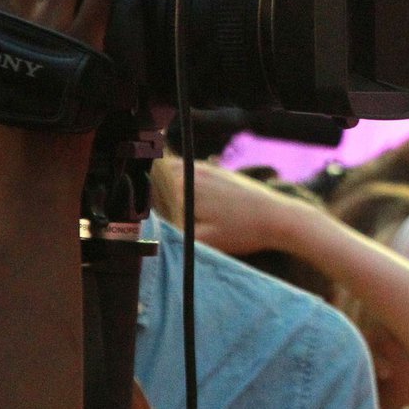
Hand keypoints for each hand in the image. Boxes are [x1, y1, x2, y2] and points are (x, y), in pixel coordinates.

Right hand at [150, 157, 314, 254]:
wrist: (279, 218)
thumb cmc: (243, 231)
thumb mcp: (202, 240)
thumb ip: (173, 235)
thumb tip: (148, 231)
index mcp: (184, 186)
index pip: (145, 183)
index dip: (134, 195)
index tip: (129, 208)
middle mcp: (193, 171)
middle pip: (156, 174)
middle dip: (146, 187)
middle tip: (138, 205)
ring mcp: (207, 168)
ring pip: (172, 170)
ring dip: (161, 181)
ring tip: (155, 200)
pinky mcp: (218, 171)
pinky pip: (188, 170)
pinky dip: (179, 178)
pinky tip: (180, 193)